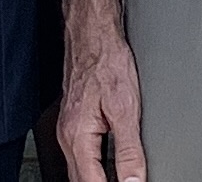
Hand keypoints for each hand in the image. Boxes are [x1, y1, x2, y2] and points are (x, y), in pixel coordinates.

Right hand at [57, 0, 147, 181]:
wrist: (92, 35)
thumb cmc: (106, 62)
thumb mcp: (125, 109)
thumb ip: (129, 151)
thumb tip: (134, 181)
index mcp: (78, 136)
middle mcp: (68, 136)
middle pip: (81, 180)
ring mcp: (68, 129)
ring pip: (79, 170)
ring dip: (97, 181)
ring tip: (119, 181)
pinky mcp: (74, 122)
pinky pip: (80, 156)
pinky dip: (93, 170)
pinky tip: (108, 171)